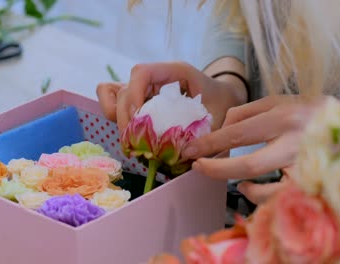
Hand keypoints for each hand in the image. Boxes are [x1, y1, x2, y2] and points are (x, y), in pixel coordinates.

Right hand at [96, 61, 246, 134]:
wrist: (225, 99)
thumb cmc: (223, 103)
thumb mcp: (219, 116)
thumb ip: (205, 134)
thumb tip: (185, 155)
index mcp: (175, 72)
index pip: (142, 72)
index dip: (134, 94)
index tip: (138, 120)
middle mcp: (156, 77)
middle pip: (126, 89)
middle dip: (125, 118)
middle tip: (133, 145)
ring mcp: (145, 88)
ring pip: (116, 96)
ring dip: (119, 119)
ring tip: (131, 143)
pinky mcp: (140, 100)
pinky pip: (114, 100)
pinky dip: (114, 114)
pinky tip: (127, 133)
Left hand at [182, 96, 319, 202]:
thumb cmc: (308, 112)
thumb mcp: (278, 101)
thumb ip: (246, 112)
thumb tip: (220, 128)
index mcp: (285, 118)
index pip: (238, 133)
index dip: (210, 143)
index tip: (190, 149)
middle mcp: (295, 144)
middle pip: (249, 164)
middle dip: (216, 168)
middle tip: (197, 166)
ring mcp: (305, 168)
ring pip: (266, 190)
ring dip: (238, 185)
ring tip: (225, 176)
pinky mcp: (309, 185)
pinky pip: (278, 200)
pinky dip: (257, 195)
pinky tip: (245, 185)